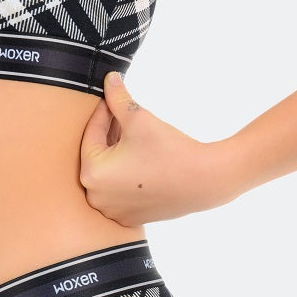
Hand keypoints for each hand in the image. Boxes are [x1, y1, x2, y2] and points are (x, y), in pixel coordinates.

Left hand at [79, 72, 241, 226]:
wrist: (205, 181)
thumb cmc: (168, 149)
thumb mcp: (138, 117)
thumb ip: (117, 98)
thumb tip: (109, 79)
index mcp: (92, 173)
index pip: (91, 133)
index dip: (103, 111)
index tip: (111, 96)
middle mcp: (97, 197)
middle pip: (97, 154)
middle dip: (108, 132)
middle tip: (120, 111)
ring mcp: (114, 211)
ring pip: (108, 172)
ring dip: (116, 151)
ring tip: (131, 131)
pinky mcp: (131, 217)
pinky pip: (120, 188)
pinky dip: (125, 171)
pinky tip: (139, 155)